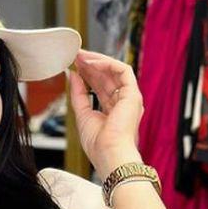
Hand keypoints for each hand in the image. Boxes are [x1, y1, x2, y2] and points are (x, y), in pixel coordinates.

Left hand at [66, 49, 144, 177]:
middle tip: (76, 56)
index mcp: (113, 111)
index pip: (100, 87)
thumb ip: (78, 93)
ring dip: (97, 61)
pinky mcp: (133, 93)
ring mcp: (130, 98)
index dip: (88, 74)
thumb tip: (73, 75)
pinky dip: (107, 63)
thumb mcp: (82, 113)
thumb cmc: (98, 143)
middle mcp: (123, 103)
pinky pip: (122, 70)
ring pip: (115, 71)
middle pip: (107, 77)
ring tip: (81, 56)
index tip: (75, 66)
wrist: (109, 153)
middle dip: (91, 65)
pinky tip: (91, 62)